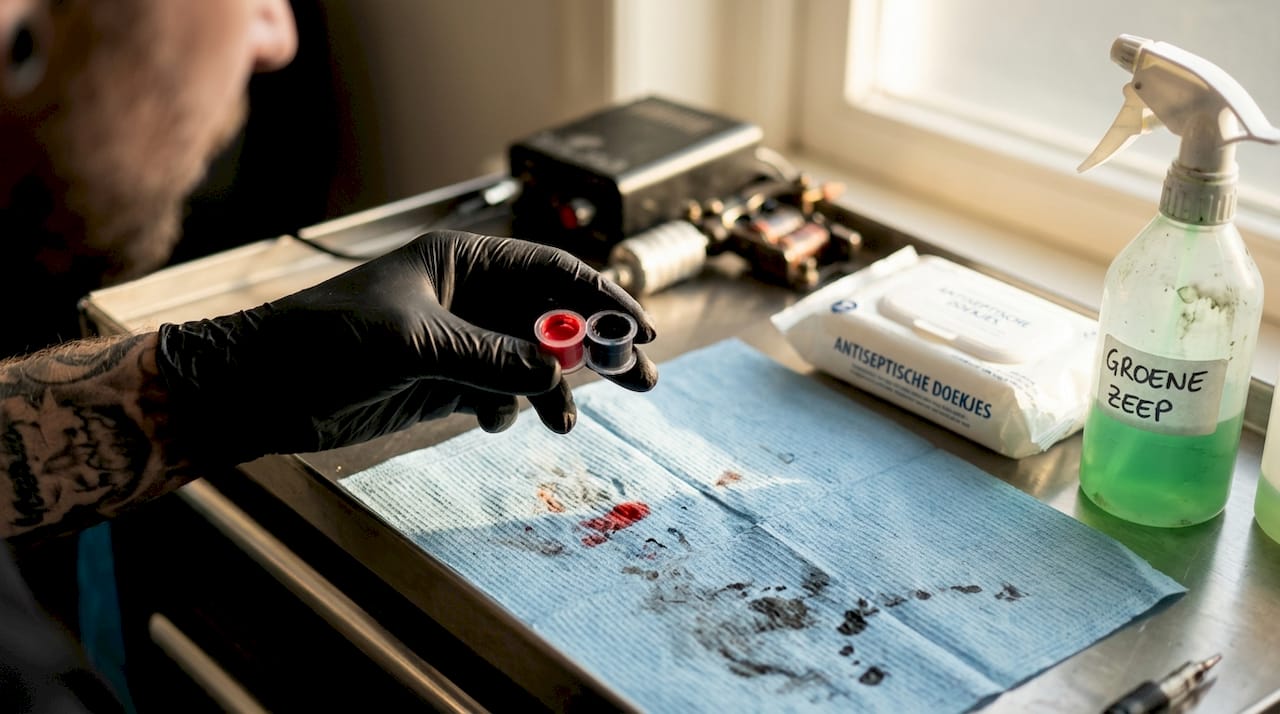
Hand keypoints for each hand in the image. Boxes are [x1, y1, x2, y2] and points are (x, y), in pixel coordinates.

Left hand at [154, 230, 657, 462]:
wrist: (264, 389)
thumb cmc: (328, 340)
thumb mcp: (413, 341)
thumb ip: (488, 355)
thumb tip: (555, 371)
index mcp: (463, 262)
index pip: (550, 271)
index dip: (601, 297)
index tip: (641, 327)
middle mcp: (469, 299)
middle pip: (553, 318)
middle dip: (597, 348)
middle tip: (643, 380)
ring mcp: (461, 343)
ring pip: (532, 362)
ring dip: (556, 390)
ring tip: (566, 423)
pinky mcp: (447, 384)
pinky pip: (503, 393)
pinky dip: (512, 408)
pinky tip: (497, 420)